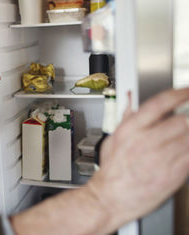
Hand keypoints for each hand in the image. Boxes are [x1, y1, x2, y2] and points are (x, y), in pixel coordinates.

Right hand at [87, 88, 188, 227]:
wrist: (110, 199)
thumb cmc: (111, 172)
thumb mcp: (113, 140)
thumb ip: (126, 119)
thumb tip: (131, 101)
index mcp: (130, 130)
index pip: (160, 103)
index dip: (179, 93)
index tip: (187, 91)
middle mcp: (146, 142)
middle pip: (181, 120)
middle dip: (186, 118)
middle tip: (185, 118)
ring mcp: (161, 159)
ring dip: (188, 134)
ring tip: (182, 136)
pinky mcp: (173, 175)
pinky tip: (184, 149)